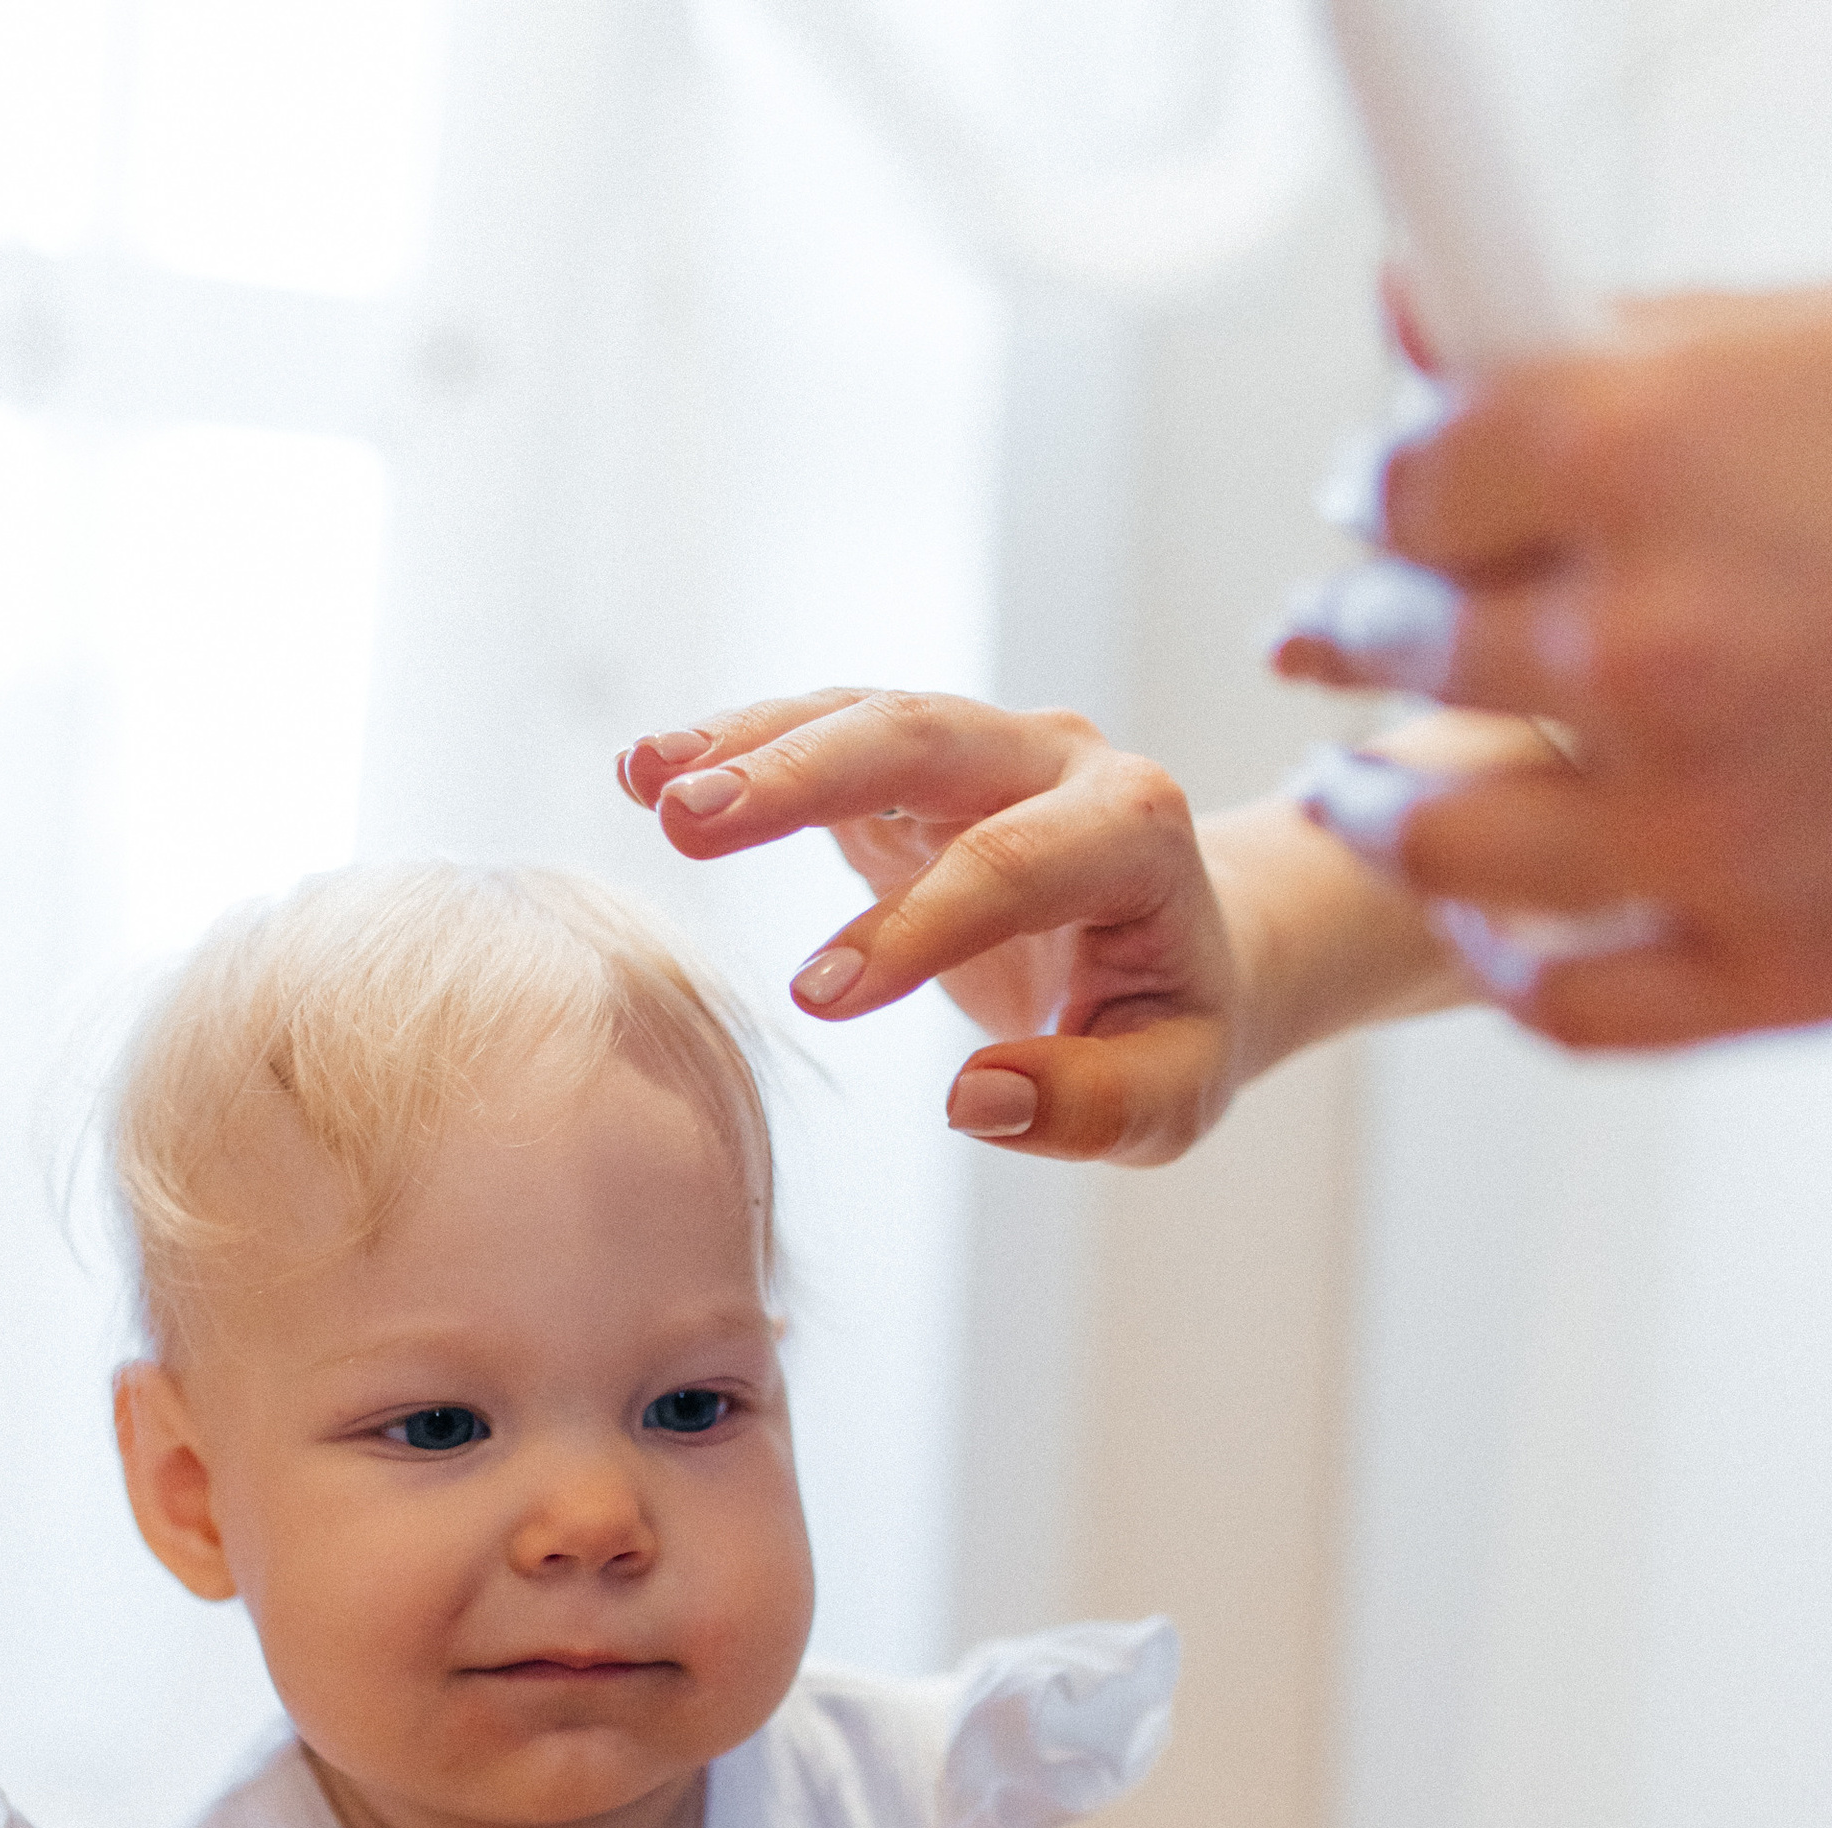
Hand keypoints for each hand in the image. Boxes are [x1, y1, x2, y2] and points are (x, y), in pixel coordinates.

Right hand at [618, 690, 1245, 1163]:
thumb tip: (973, 1101)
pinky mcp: (915, 769)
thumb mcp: (1172, 1095)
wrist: (1187, 944)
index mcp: (1135, 832)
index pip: (1015, 863)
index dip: (916, 925)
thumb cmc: (1171, 1028)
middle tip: (689, 822)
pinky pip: (825, 733)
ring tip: (644, 780)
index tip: (818, 1002)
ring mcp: (983, 750)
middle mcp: (1058, 761)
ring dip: (749, 745)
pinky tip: (646, 770)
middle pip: (922, 738)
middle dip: (802, 776)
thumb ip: (1092, 1105)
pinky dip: (739, 746)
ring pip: (863, 716)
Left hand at [1271, 278, 1831, 1046]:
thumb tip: (1416, 301)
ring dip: (1384, 810)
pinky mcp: (1773, 962)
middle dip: (1359, 629)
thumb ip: (1597, 334)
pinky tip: (1486, 924)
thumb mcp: (1800, 339)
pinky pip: (1569, 1003)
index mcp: (1643, 452)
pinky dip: (1505, 968)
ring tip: (1362, 786)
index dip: (1379, 486)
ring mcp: (1707, 822)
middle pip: (1408, 647)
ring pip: (1448, 845)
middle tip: (1339, 628)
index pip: (1409, 483)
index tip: (1374, 498)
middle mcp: (1654, 643)